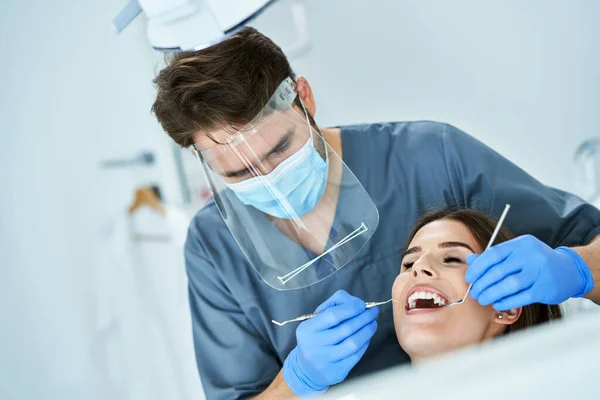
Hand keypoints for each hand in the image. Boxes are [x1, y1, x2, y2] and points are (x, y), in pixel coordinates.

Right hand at [282, 290, 377, 396]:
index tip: (362, 305)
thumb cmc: (315, 337)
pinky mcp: (336, 372)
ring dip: (367, 331)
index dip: (351, 308)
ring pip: (353, 343)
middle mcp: (314, 345)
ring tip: (373, 323)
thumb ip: (335, 305)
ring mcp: (325, 361)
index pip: (333, 315)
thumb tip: (358, 303)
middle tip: (373, 312)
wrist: (305, 369)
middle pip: (346, 328)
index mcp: (307, 329)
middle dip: (364, 318)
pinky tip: (367, 337)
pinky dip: (364, 344)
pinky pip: (356, 356)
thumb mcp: (316, 318)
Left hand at [466, 235, 593, 309]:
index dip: (478, 267)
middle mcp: (531, 255)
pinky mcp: (545, 288)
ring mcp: (539, 272)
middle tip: (474, 292)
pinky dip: (506, 302)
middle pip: (499, 271)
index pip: (493, 254)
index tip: (469, 278)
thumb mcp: (517, 253)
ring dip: (491, 294)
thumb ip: (494, 257)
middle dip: (482, 284)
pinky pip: (521, 297)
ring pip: (509, 285)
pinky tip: (497, 304)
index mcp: (521, 243)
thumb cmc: (536, 262)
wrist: (569, 270)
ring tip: (482, 299)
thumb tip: (470, 260)